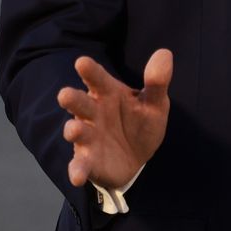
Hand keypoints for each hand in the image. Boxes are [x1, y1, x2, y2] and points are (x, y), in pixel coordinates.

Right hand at [55, 49, 171, 190]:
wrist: (136, 157)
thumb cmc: (140, 122)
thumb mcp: (154, 104)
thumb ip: (157, 82)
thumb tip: (165, 53)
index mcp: (108, 94)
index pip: (98, 79)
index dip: (90, 71)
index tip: (82, 62)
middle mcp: (93, 113)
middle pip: (80, 103)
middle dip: (72, 99)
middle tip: (65, 95)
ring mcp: (88, 137)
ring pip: (76, 131)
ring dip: (73, 130)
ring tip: (74, 130)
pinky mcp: (87, 161)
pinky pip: (79, 165)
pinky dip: (76, 170)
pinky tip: (77, 177)